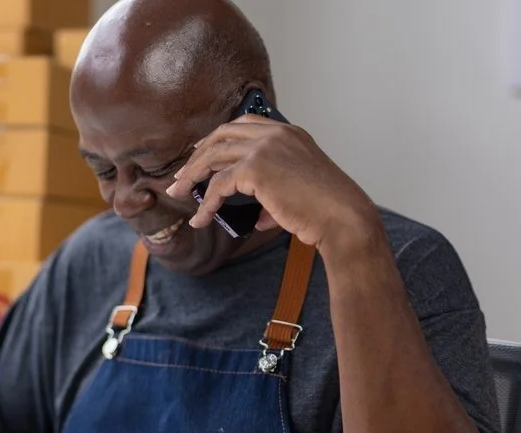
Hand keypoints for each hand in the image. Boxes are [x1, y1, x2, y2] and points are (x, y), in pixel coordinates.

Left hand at [164, 114, 380, 255]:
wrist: (342, 217)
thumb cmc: (325, 210)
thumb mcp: (296, 192)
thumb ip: (271, 199)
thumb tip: (253, 219)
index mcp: (288, 132)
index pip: (242, 124)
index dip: (216, 138)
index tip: (200, 154)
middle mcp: (275, 134)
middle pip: (221, 135)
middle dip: (197, 156)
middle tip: (181, 177)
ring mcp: (264, 147)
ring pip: (213, 156)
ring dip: (191, 175)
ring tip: (178, 194)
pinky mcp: (255, 168)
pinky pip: (218, 185)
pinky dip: (205, 204)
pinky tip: (200, 219)